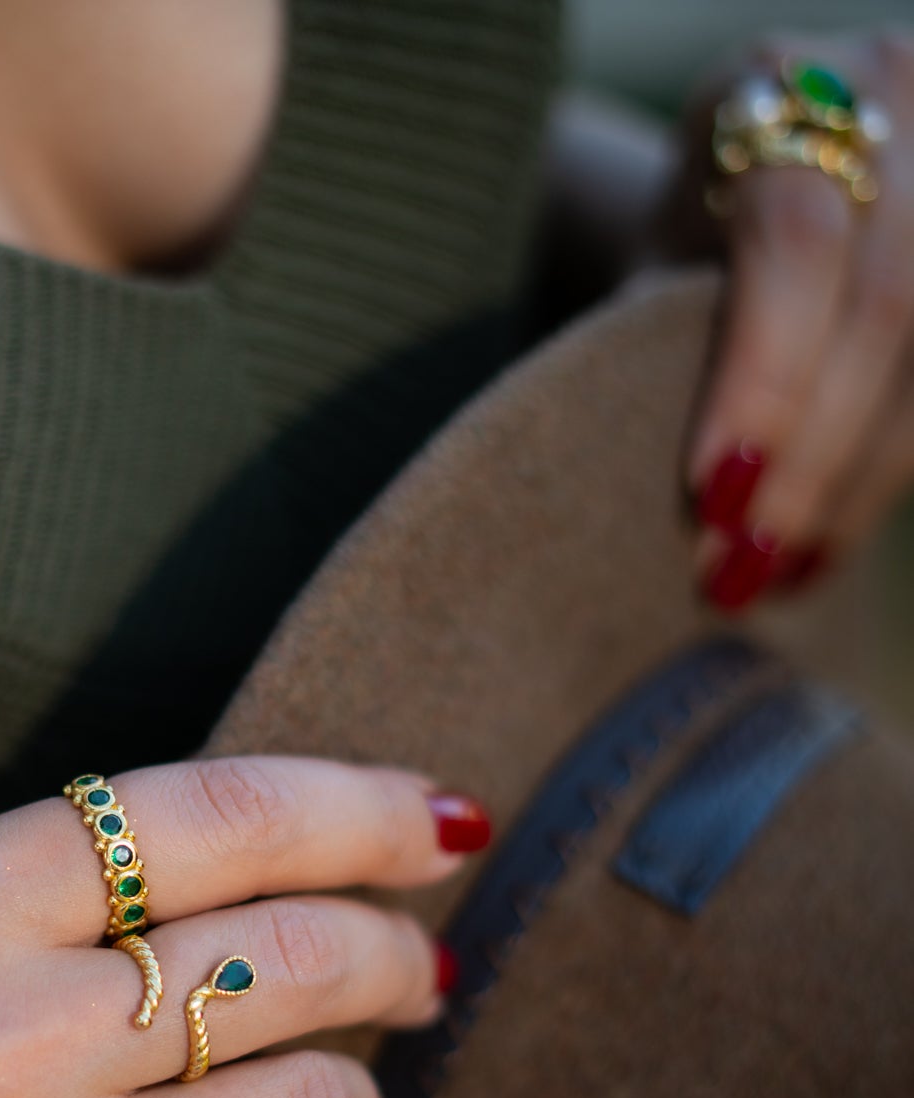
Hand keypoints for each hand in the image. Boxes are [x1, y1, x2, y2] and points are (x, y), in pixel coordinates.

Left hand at [661, 29, 913, 609]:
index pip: (796, 244)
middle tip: (738, 565)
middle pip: (888, 303)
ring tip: (779, 574)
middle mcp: (891, 93)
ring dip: (857, 485)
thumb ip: (656, 338)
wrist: (743, 170)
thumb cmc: (676, 230)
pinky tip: (831, 541)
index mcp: (770, 83)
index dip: (763, 379)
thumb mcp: (648, 257)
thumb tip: (687, 503)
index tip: (711, 495)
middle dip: (813, 457)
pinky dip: (889, 471)